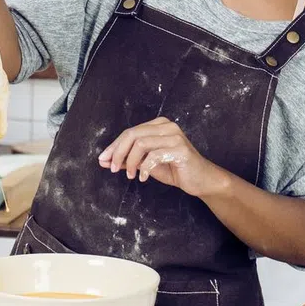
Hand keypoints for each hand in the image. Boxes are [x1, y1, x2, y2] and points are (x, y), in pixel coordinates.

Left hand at [98, 118, 227, 198]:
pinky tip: (143, 177)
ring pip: (141, 144)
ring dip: (130, 162)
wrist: (201, 180)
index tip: (103, 160)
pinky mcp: (181, 149)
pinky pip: (155, 155)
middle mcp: (167, 126)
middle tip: (111, 168)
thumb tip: (105, 161)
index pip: (130, 132)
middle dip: (118, 152)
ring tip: (130, 175)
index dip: (114, 146)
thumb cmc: (175, 169)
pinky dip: (144, 168)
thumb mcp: (147, 164)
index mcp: (158, 125)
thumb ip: (128, 160)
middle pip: (132, 135)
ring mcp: (175, 136)